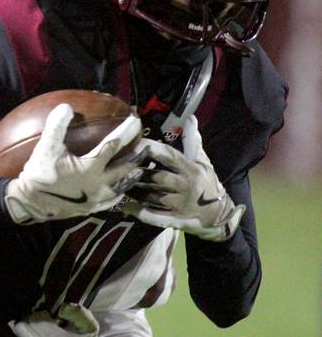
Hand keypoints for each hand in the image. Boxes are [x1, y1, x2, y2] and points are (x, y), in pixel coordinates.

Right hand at [5, 104, 142, 223]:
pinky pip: (110, 202)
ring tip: (138, 170)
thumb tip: (66, 107)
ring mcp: (95, 199)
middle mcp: (98, 184)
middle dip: (137, 157)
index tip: (136, 121)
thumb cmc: (39, 174)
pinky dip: (118, 194)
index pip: (113, 146)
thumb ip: (56, 125)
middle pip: (125, 169)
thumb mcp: (46, 147)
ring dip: (131, 177)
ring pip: (121, 188)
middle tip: (147, 147)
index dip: (126, 132)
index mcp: (90, 168)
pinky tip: (118, 191)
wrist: (29, 203)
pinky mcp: (90, 209)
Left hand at [11, 303, 116, 336]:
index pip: (30, 319)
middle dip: (27, 321)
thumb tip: (61, 307)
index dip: (35, 312)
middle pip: (20, 328)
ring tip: (41, 333)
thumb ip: (78, 313)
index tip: (43, 312)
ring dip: (28, 333)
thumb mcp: (90, 327)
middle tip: (37, 320)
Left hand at [128, 116, 243, 241]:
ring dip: (135, 191)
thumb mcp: (203, 162)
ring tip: (117, 184)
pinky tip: (126, 207)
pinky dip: (140, 212)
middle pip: (158, 178)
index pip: (170, 157)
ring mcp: (179, 204)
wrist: (220, 214)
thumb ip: (193, 141)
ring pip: (153, 197)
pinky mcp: (175, 219)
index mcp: (190, 170)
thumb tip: (190, 118)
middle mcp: (185, 186)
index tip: (134, 144)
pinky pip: (155, 216)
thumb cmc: (208, 183)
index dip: (152, 150)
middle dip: (139, 173)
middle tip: (120, 167)